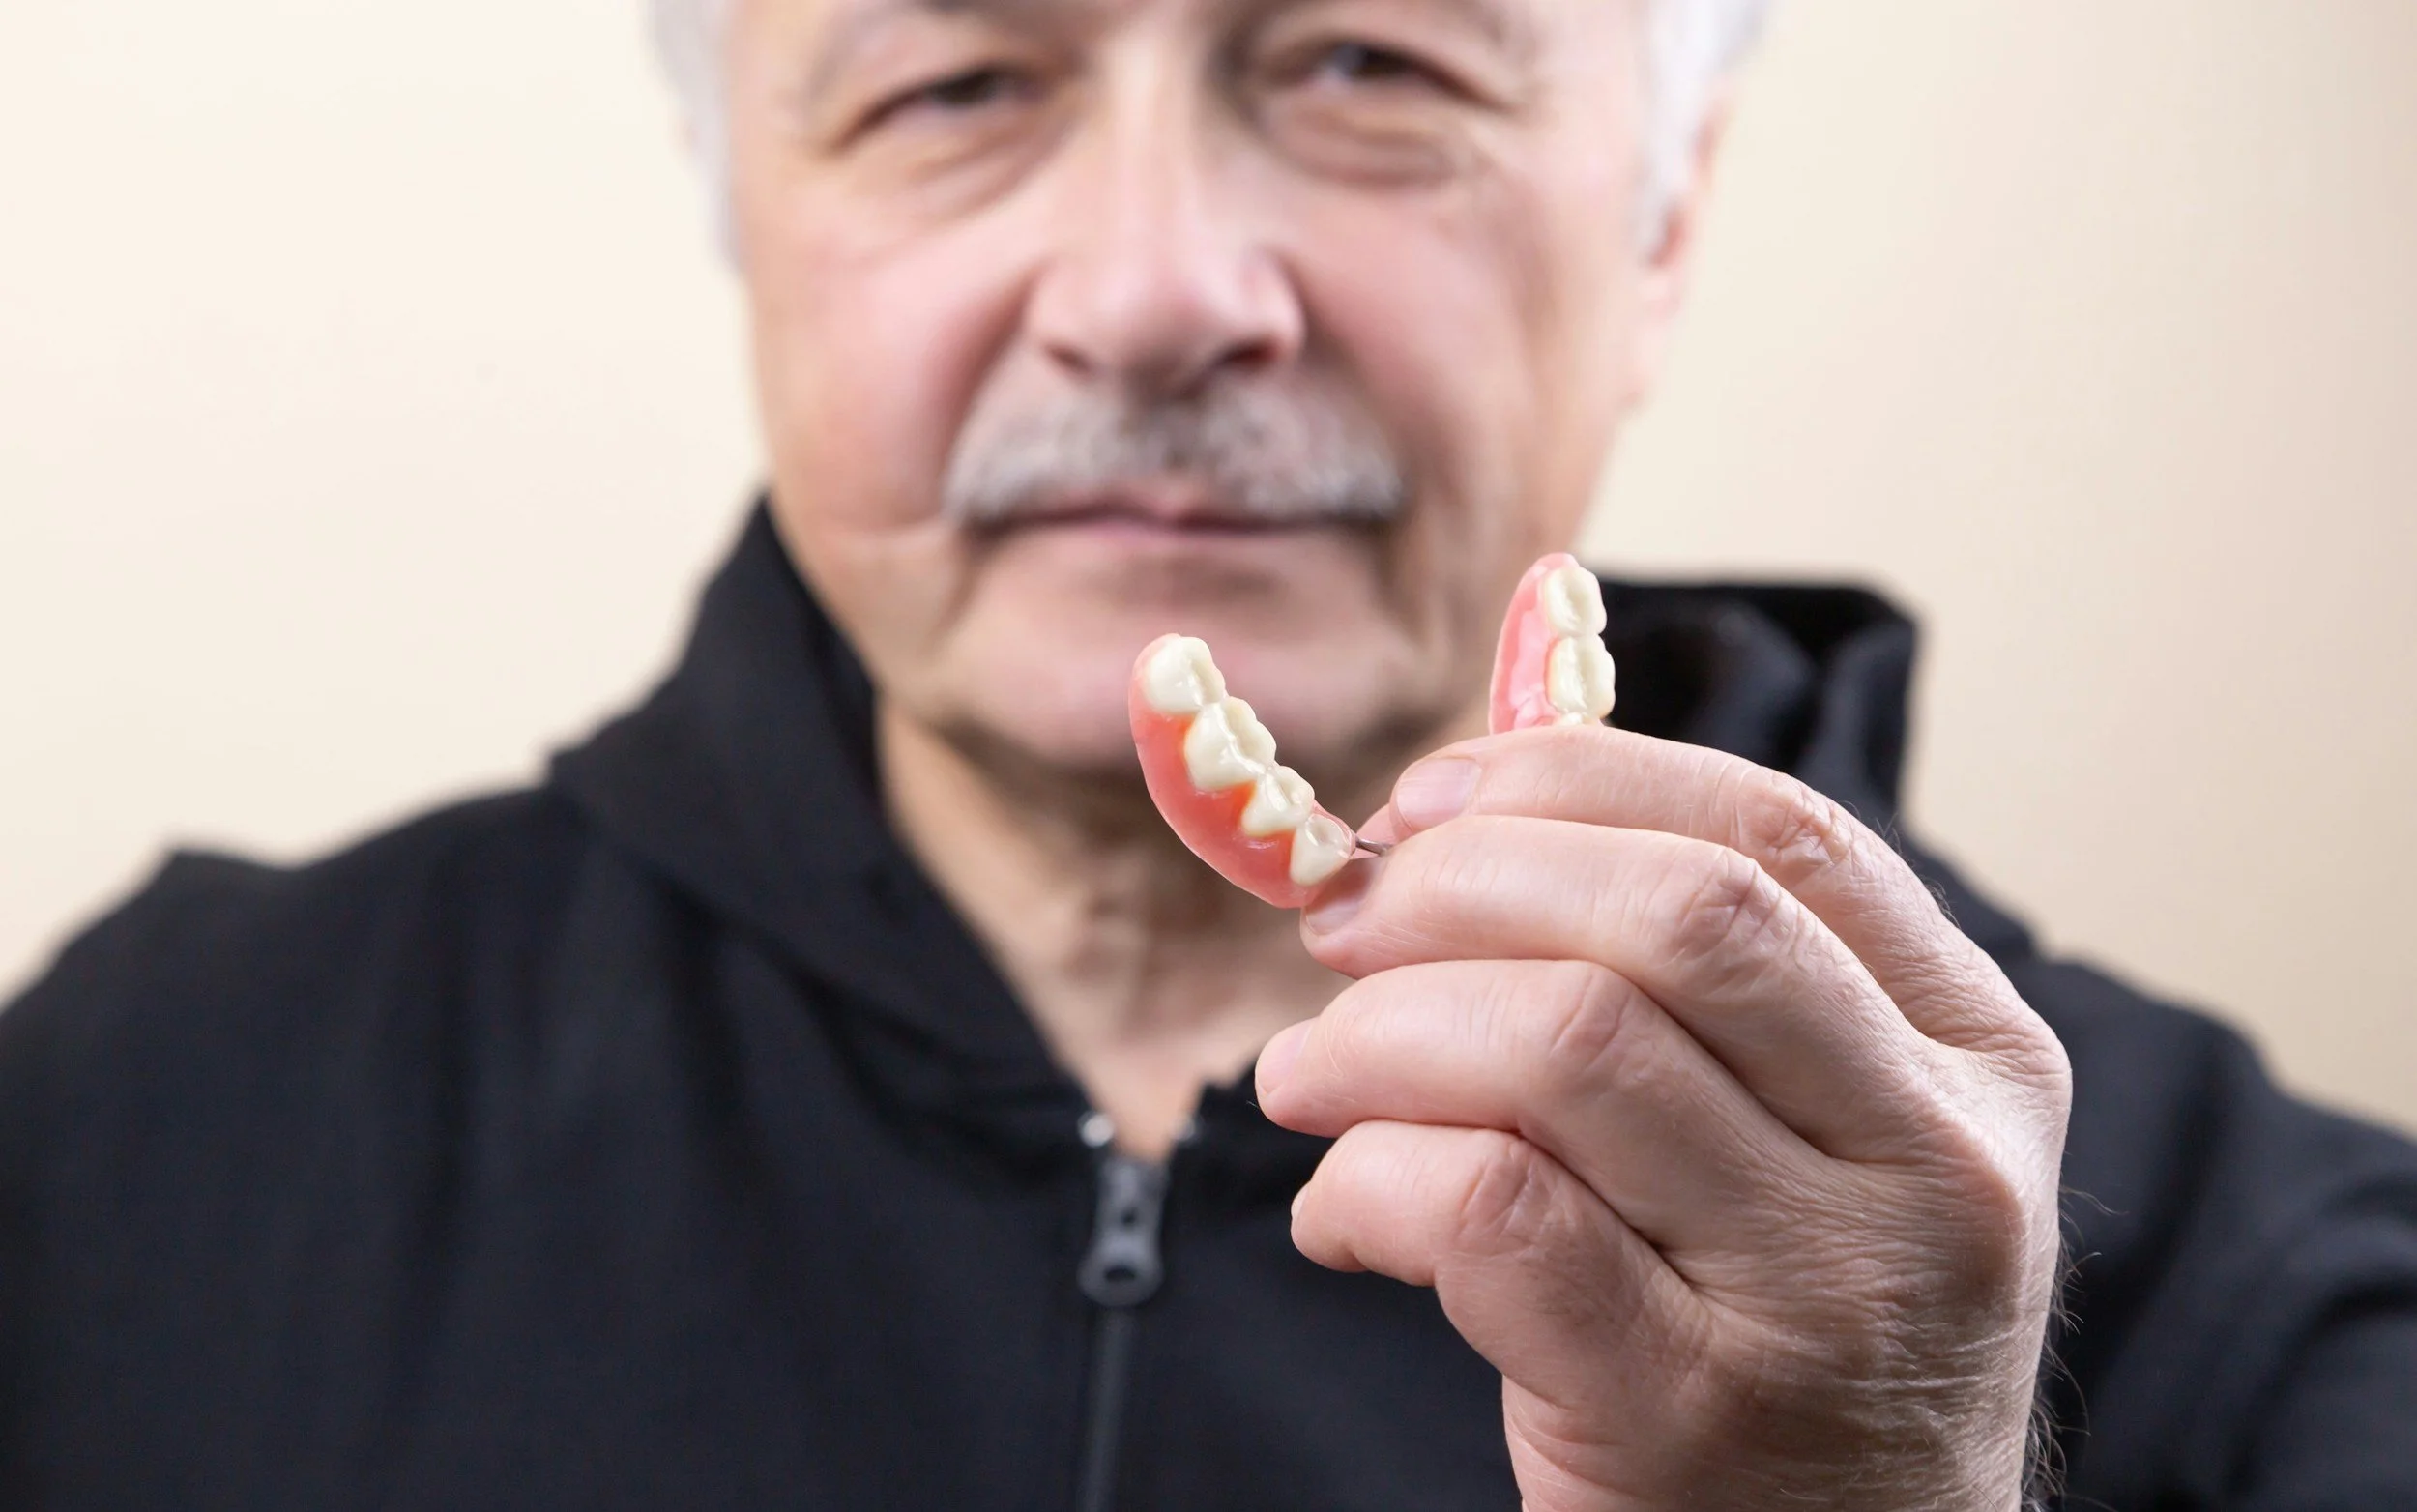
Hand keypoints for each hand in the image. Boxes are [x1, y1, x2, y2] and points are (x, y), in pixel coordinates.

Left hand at [1254, 726, 2070, 1511]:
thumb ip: (1696, 984)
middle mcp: (1936, 1157)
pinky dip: (1367, 1179)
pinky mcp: (1696, 1410)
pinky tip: (1341, 1213)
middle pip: (1677, 916)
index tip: (1427, 798)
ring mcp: (1830, 1290)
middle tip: (1341, 923)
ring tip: (1307, 1076)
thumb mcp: (1821, 1139)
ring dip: (1379, 1034)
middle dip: (1463, 882)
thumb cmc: (1792, 1328)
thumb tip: (1449, 816)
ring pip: (1567, 1043)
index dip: (1575, 782)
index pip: (1779, 834)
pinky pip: (1487, 1210)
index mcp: (1977, 1049)